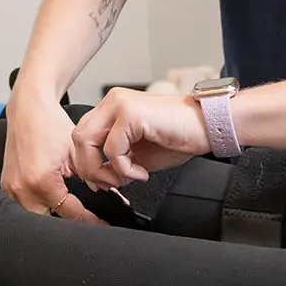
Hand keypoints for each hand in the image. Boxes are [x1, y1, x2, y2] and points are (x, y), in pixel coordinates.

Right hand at [1, 93, 104, 223]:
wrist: (28, 108)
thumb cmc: (49, 124)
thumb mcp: (77, 151)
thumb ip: (92, 176)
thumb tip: (105, 194)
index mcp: (42, 181)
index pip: (70, 214)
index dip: (89, 221)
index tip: (101, 223)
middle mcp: (22, 188)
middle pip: (48, 225)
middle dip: (68, 225)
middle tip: (87, 220)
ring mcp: (10, 189)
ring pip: (33, 220)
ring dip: (51, 219)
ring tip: (70, 212)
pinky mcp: (5, 185)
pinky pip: (21, 208)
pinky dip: (37, 209)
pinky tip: (51, 204)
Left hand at [71, 87, 208, 187]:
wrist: (207, 127)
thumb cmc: (178, 138)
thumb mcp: (138, 154)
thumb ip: (115, 161)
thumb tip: (98, 178)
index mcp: (112, 107)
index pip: (81, 135)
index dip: (86, 162)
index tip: (102, 181)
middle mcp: (112, 101)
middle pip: (78, 138)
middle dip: (89, 168)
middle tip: (110, 184)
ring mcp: (120, 104)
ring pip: (87, 142)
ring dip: (103, 169)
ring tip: (126, 178)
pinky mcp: (131, 114)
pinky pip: (112, 150)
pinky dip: (124, 169)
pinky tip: (142, 172)